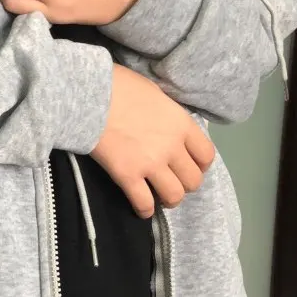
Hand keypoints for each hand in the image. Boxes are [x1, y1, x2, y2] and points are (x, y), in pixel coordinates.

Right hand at [92, 65, 215, 217]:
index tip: (189, 166)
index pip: (206, 155)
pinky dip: (145, 210)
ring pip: (174, 196)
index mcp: (181, 124)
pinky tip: (142, 209)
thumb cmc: (120, 86)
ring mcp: (150, 163)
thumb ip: (167, 114)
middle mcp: (172, 147)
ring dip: (169, 199)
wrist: (90, 95)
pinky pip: (144, 203)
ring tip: (159, 197)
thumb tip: (164, 122)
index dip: (200, 165)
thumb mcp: (154, 92)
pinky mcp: (127, 175)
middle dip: (185, 184)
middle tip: (172, 181)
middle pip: (193, 180)